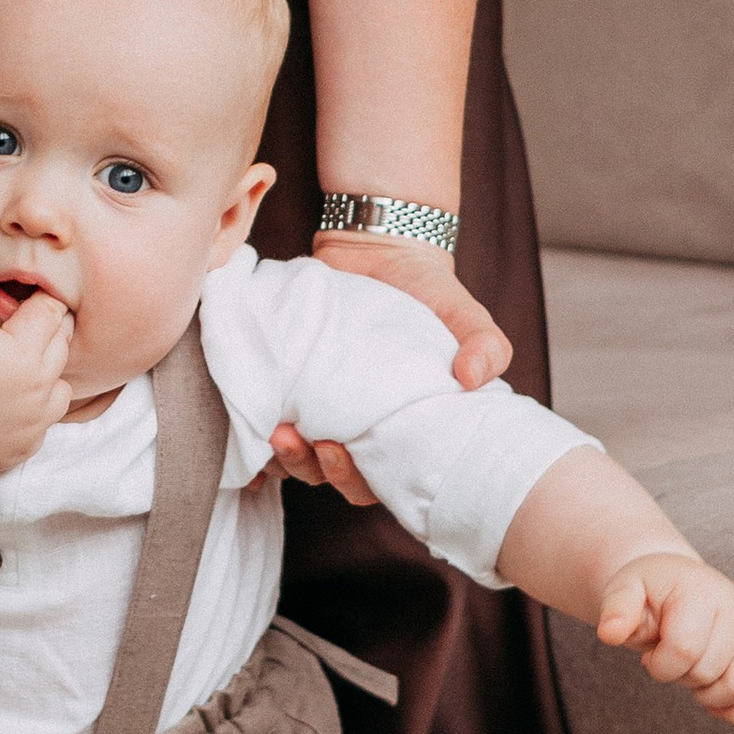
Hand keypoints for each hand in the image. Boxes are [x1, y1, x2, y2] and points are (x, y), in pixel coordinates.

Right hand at [0, 291, 73, 475]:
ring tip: (24, 375)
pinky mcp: (24, 448)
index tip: (35, 304)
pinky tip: (10, 406)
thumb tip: (43, 318)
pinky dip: (33, 413)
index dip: (42, 303)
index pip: (54, 313)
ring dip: (49, 379)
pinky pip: (44, 424)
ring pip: (63, 390)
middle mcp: (36, 389)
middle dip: (48, 335)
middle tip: (29, 333)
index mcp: (24, 353)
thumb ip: (17, 324)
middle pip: (62, 348)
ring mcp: (32, 423)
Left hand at [265, 231, 513, 508]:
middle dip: (312, 468)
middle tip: (302, 440)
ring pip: (295, 455)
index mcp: (401, 434)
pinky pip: (265, 416)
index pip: (377, 482)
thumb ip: (486, 344)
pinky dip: (253, 427)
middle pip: (329, 475)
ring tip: (275, 430)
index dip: (355, 481)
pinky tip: (247, 420)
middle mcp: (359, 430)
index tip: (340, 452)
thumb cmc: (430, 296)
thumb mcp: (465, 315)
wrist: (382, 251)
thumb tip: (474, 377)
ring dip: (281, 455)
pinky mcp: (291, 381)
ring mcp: (320, 408)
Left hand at [593, 551, 733, 725]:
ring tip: (691, 673)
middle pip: (708, 672)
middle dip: (679, 676)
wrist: (677, 580)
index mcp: (702, 592)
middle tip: (669, 658)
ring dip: (708, 693)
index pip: (685, 650)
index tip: (650, 654)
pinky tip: (713, 700)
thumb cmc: (650, 590)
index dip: (660, 664)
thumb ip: (616, 609)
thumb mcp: (625, 589)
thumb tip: (609, 633)